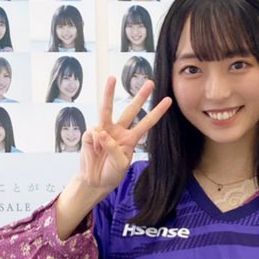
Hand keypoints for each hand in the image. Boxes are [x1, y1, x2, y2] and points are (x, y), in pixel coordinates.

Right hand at [78, 76, 170, 195]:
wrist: (95, 180)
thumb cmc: (111, 173)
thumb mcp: (120, 164)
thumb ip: (114, 149)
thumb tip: (102, 133)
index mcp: (130, 138)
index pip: (147, 123)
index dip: (157, 112)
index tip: (168, 100)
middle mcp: (118, 131)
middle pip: (131, 110)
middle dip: (140, 96)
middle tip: (151, 82)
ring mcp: (104, 131)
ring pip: (106, 109)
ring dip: (108, 93)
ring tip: (111, 78)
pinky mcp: (90, 134)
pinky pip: (94, 133)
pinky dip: (94, 145)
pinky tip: (94, 152)